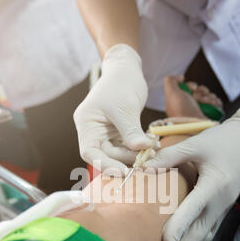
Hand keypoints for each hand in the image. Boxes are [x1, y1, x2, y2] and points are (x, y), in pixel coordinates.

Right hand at [74, 44, 155, 174]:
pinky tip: (152, 144)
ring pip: (119, 153)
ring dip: (136, 154)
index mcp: (86, 124)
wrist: (127, 69)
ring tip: (153, 148)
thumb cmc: (120, 82)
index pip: (90, 152)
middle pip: (106, 155)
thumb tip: (140, 150)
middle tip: (147, 157)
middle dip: (127, 158)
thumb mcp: (125, 107)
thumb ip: (131, 131)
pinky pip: (127, 147)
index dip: (105, 165)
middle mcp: (93, 131)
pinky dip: (139, 148)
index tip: (124, 171)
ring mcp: (106, 134)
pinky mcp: (118, 134)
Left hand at [145, 108, 239, 240]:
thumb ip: (169, 156)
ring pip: (202, 237)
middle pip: (198, 234)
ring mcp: (221, 210)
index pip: (195, 208)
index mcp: (214, 185)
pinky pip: (206, 233)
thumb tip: (142, 169)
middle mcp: (219, 203)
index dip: (180, 225)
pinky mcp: (219, 212)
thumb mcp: (196, 144)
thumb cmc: (220, 142)